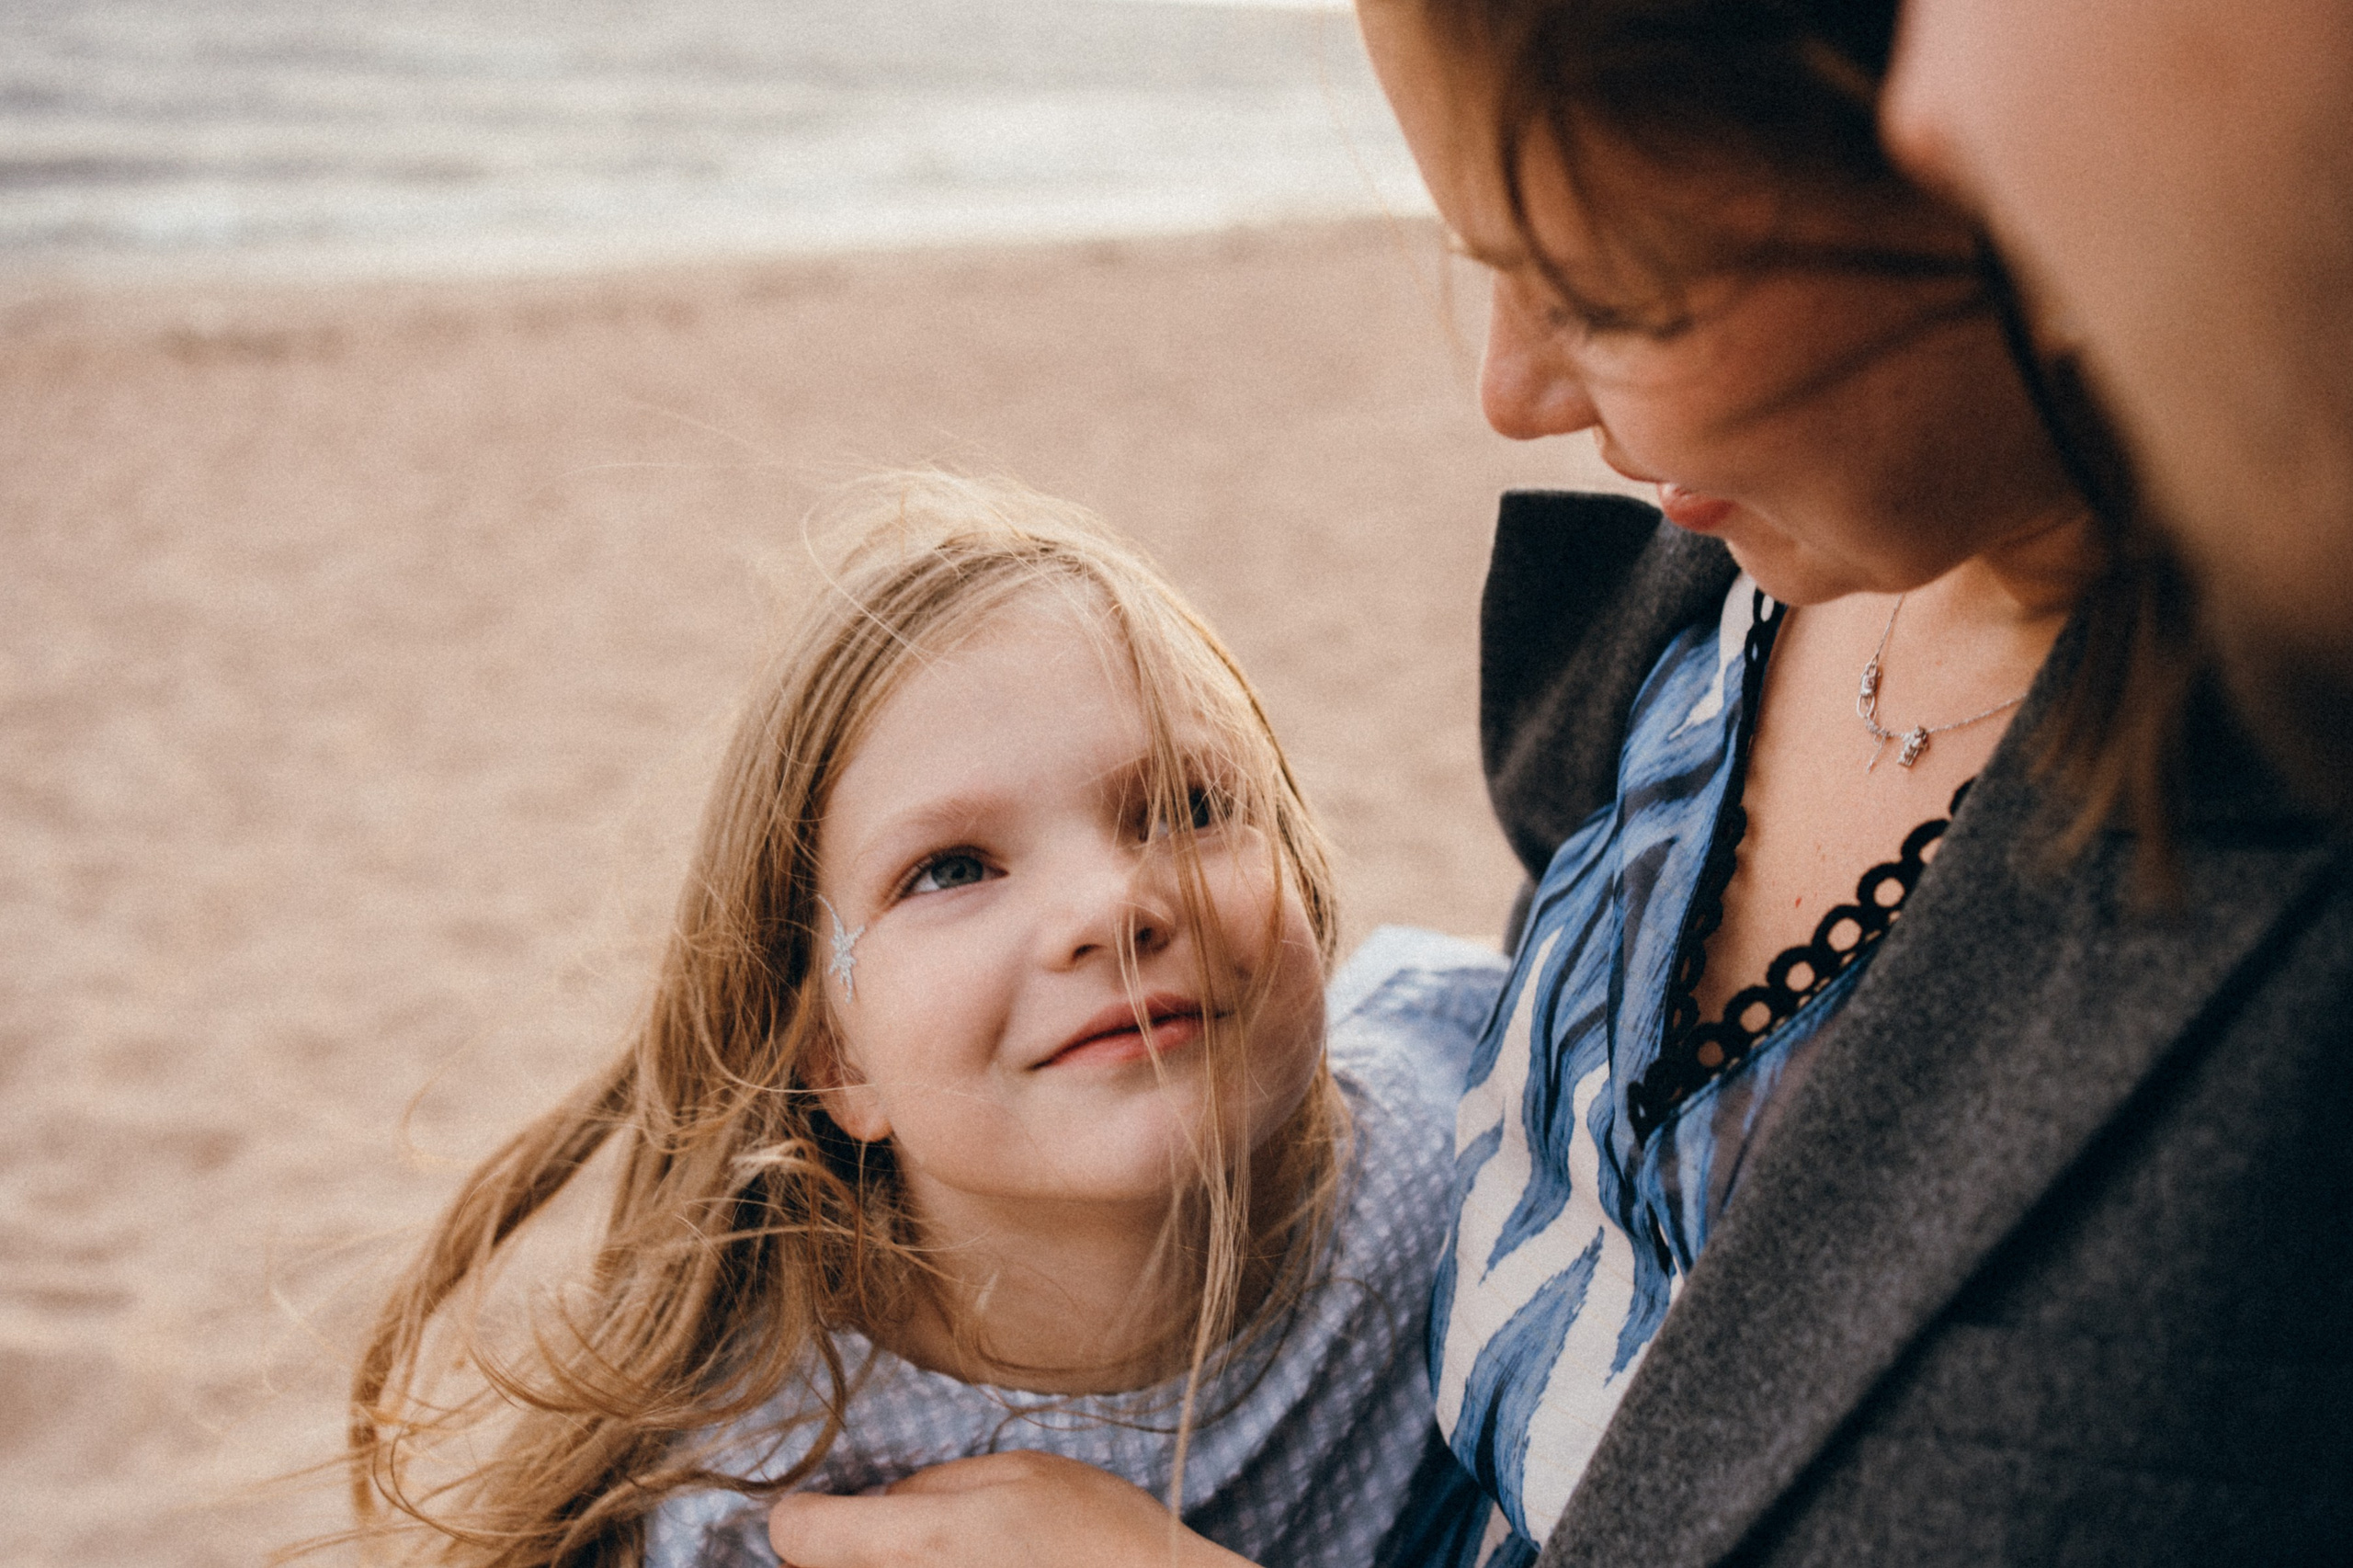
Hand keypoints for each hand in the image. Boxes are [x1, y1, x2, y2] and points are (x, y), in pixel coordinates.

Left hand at [767, 1451, 1254, 1567]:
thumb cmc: (1100, 1539)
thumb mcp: (1021, 1473)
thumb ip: (931, 1486)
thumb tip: (876, 1504)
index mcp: (919, 1542)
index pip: (794, 1533)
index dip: (803, 1512)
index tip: (824, 1507)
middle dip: (841, 1549)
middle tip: (891, 1537)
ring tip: (943, 1559)